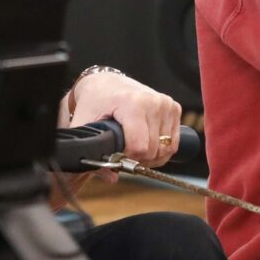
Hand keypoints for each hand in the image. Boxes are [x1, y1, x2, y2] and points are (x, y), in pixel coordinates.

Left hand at [60, 70, 184, 168]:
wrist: (106, 82)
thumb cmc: (95, 102)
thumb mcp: (85, 124)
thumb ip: (93, 151)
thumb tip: (111, 177)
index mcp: (132, 103)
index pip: (140, 147)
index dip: (127, 158)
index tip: (115, 154)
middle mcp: (153, 102)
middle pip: (153, 150)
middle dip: (138, 159)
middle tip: (123, 154)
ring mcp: (166, 104)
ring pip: (166, 149)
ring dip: (151, 156)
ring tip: (134, 150)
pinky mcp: (174, 107)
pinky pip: (173, 142)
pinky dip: (161, 150)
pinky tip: (146, 145)